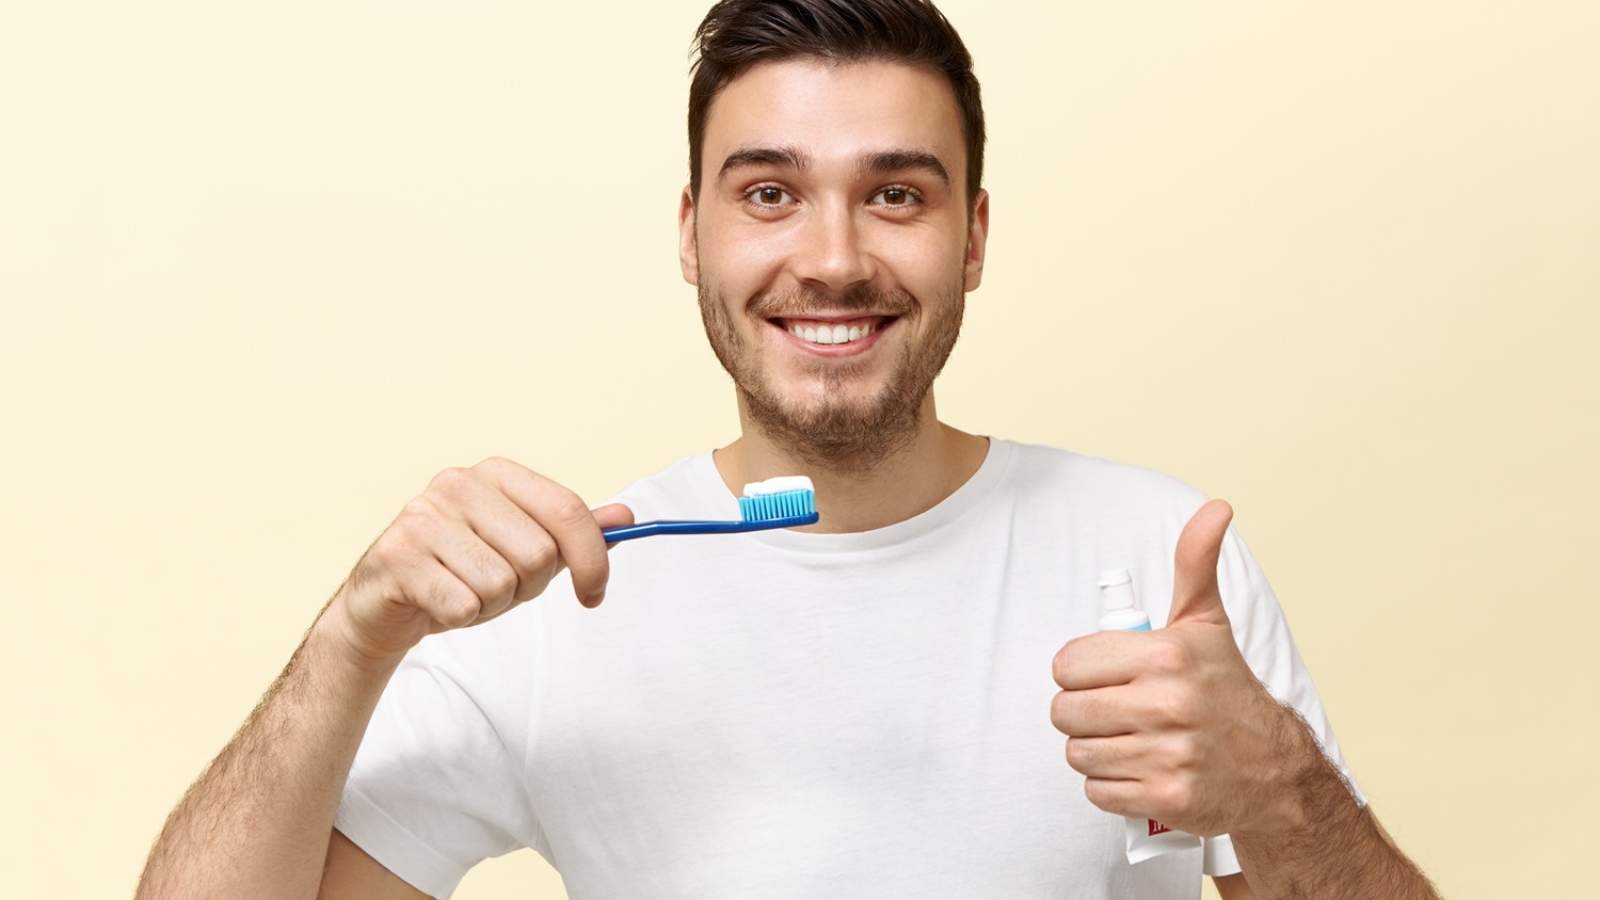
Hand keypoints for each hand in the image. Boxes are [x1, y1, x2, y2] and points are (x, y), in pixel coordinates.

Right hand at [321, 457, 633, 666]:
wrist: (384, 606)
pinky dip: (461, 617)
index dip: (592, 559)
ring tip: (465, 593)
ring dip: (492, 605)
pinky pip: (464, 605)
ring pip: (501, 584)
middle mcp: (457, 483)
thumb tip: (625, 518)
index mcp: (495, 473)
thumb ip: (572, 534)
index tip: (595, 593)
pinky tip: (439, 603)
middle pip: (538, 554)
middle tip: (498, 588)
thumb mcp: (524, 551)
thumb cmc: (461, 573)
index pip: (567, 510)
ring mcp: (422, 517)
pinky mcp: (397, 557)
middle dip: (529, 588)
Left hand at [1050, 500, 1307, 836]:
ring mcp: (1169, 755)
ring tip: (1129, 740)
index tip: (1104, 677)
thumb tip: (1215, 509)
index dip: (1079, 673)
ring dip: (1095, 751)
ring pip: (1078, 753)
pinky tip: (1139, 769)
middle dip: (1082, 713)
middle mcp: (1167, 704)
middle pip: (1065, 712)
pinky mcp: (1167, 800)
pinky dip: (1111, 786)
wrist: (1276, 769)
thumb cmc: (1228, 691)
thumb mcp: (1206, 622)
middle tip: (1114, 711)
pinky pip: (1097, 792)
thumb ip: (1195, 563)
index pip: (1067, 666)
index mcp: (1166, 655)